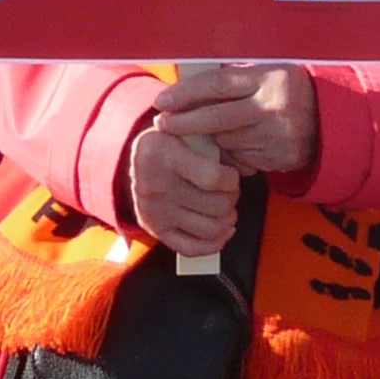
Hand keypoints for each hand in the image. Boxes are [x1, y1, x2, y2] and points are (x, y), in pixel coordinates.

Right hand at [126, 127, 240, 255]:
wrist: (139, 156)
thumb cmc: (171, 143)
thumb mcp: (184, 130)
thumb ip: (208, 141)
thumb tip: (240, 159)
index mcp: (160, 154)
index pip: (213, 179)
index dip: (231, 180)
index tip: (229, 175)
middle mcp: (153, 185)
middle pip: (217, 207)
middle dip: (231, 199)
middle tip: (227, 190)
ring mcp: (153, 211)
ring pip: (211, 229)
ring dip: (226, 220)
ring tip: (222, 207)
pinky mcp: (154, 229)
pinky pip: (192, 248)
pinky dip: (214, 243)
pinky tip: (221, 229)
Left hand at [150, 65, 319, 176]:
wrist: (332, 120)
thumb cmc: (287, 90)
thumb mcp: (266, 73)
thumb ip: (233, 79)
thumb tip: (184, 86)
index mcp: (271, 78)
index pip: (218, 85)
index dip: (185, 94)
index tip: (162, 101)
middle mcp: (276, 107)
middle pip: (217, 118)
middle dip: (185, 123)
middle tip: (163, 124)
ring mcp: (280, 136)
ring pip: (226, 141)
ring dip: (211, 138)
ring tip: (210, 130)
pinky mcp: (282, 159)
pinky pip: (242, 159)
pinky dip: (232, 153)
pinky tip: (238, 143)